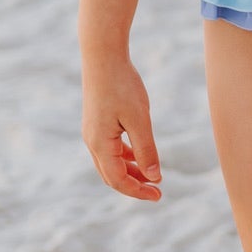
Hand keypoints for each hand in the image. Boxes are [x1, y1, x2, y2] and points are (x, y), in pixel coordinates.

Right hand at [82, 59, 163, 200]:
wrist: (103, 57)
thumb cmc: (122, 85)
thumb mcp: (140, 119)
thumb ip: (147, 150)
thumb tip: (154, 177)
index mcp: (100, 144)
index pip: (118, 180)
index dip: (138, 191)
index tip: (159, 195)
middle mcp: (92, 142)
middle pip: (112, 176)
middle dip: (134, 186)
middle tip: (158, 192)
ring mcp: (93, 132)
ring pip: (111, 163)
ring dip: (131, 173)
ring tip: (153, 178)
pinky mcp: (98, 123)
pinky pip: (111, 149)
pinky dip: (127, 157)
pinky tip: (141, 158)